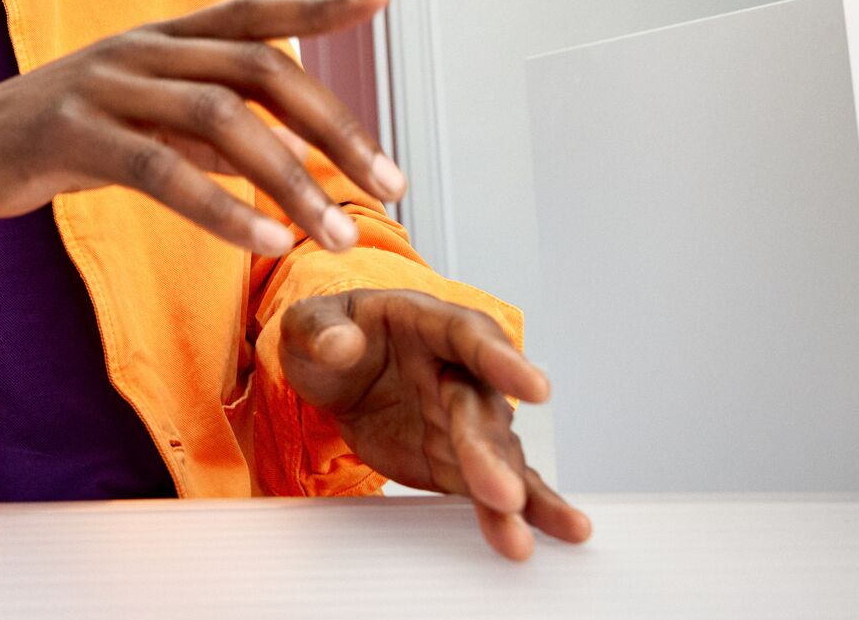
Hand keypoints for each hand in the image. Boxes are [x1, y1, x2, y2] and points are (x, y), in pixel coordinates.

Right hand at [0, 0, 404, 254]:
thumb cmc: (65, 135)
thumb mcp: (148, 122)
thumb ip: (217, 132)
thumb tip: (294, 152)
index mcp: (164, 38)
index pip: (253, 9)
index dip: (317, 0)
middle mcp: (142, 48)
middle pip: (257, 68)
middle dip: (334, 127)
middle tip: (389, 184)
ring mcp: (106, 86)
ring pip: (218, 120)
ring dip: (291, 181)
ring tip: (336, 236)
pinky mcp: (73, 134)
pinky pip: (160, 169)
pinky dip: (221, 208)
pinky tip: (265, 242)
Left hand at [279, 289, 591, 560]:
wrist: (335, 373)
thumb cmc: (333, 335)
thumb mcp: (308, 322)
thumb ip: (320, 330)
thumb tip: (340, 344)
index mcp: (428, 323)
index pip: (469, 337)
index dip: (503, 362)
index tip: (537, 389)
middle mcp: (459, 371)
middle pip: (481, 411)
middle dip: (491, 454)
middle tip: (503, 494)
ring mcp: (463, 419)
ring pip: (497, 455)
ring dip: (512, 496)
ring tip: (518, 537)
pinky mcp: (459, 461)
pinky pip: (494, 486)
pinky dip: (523, 510)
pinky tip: (550, 534)